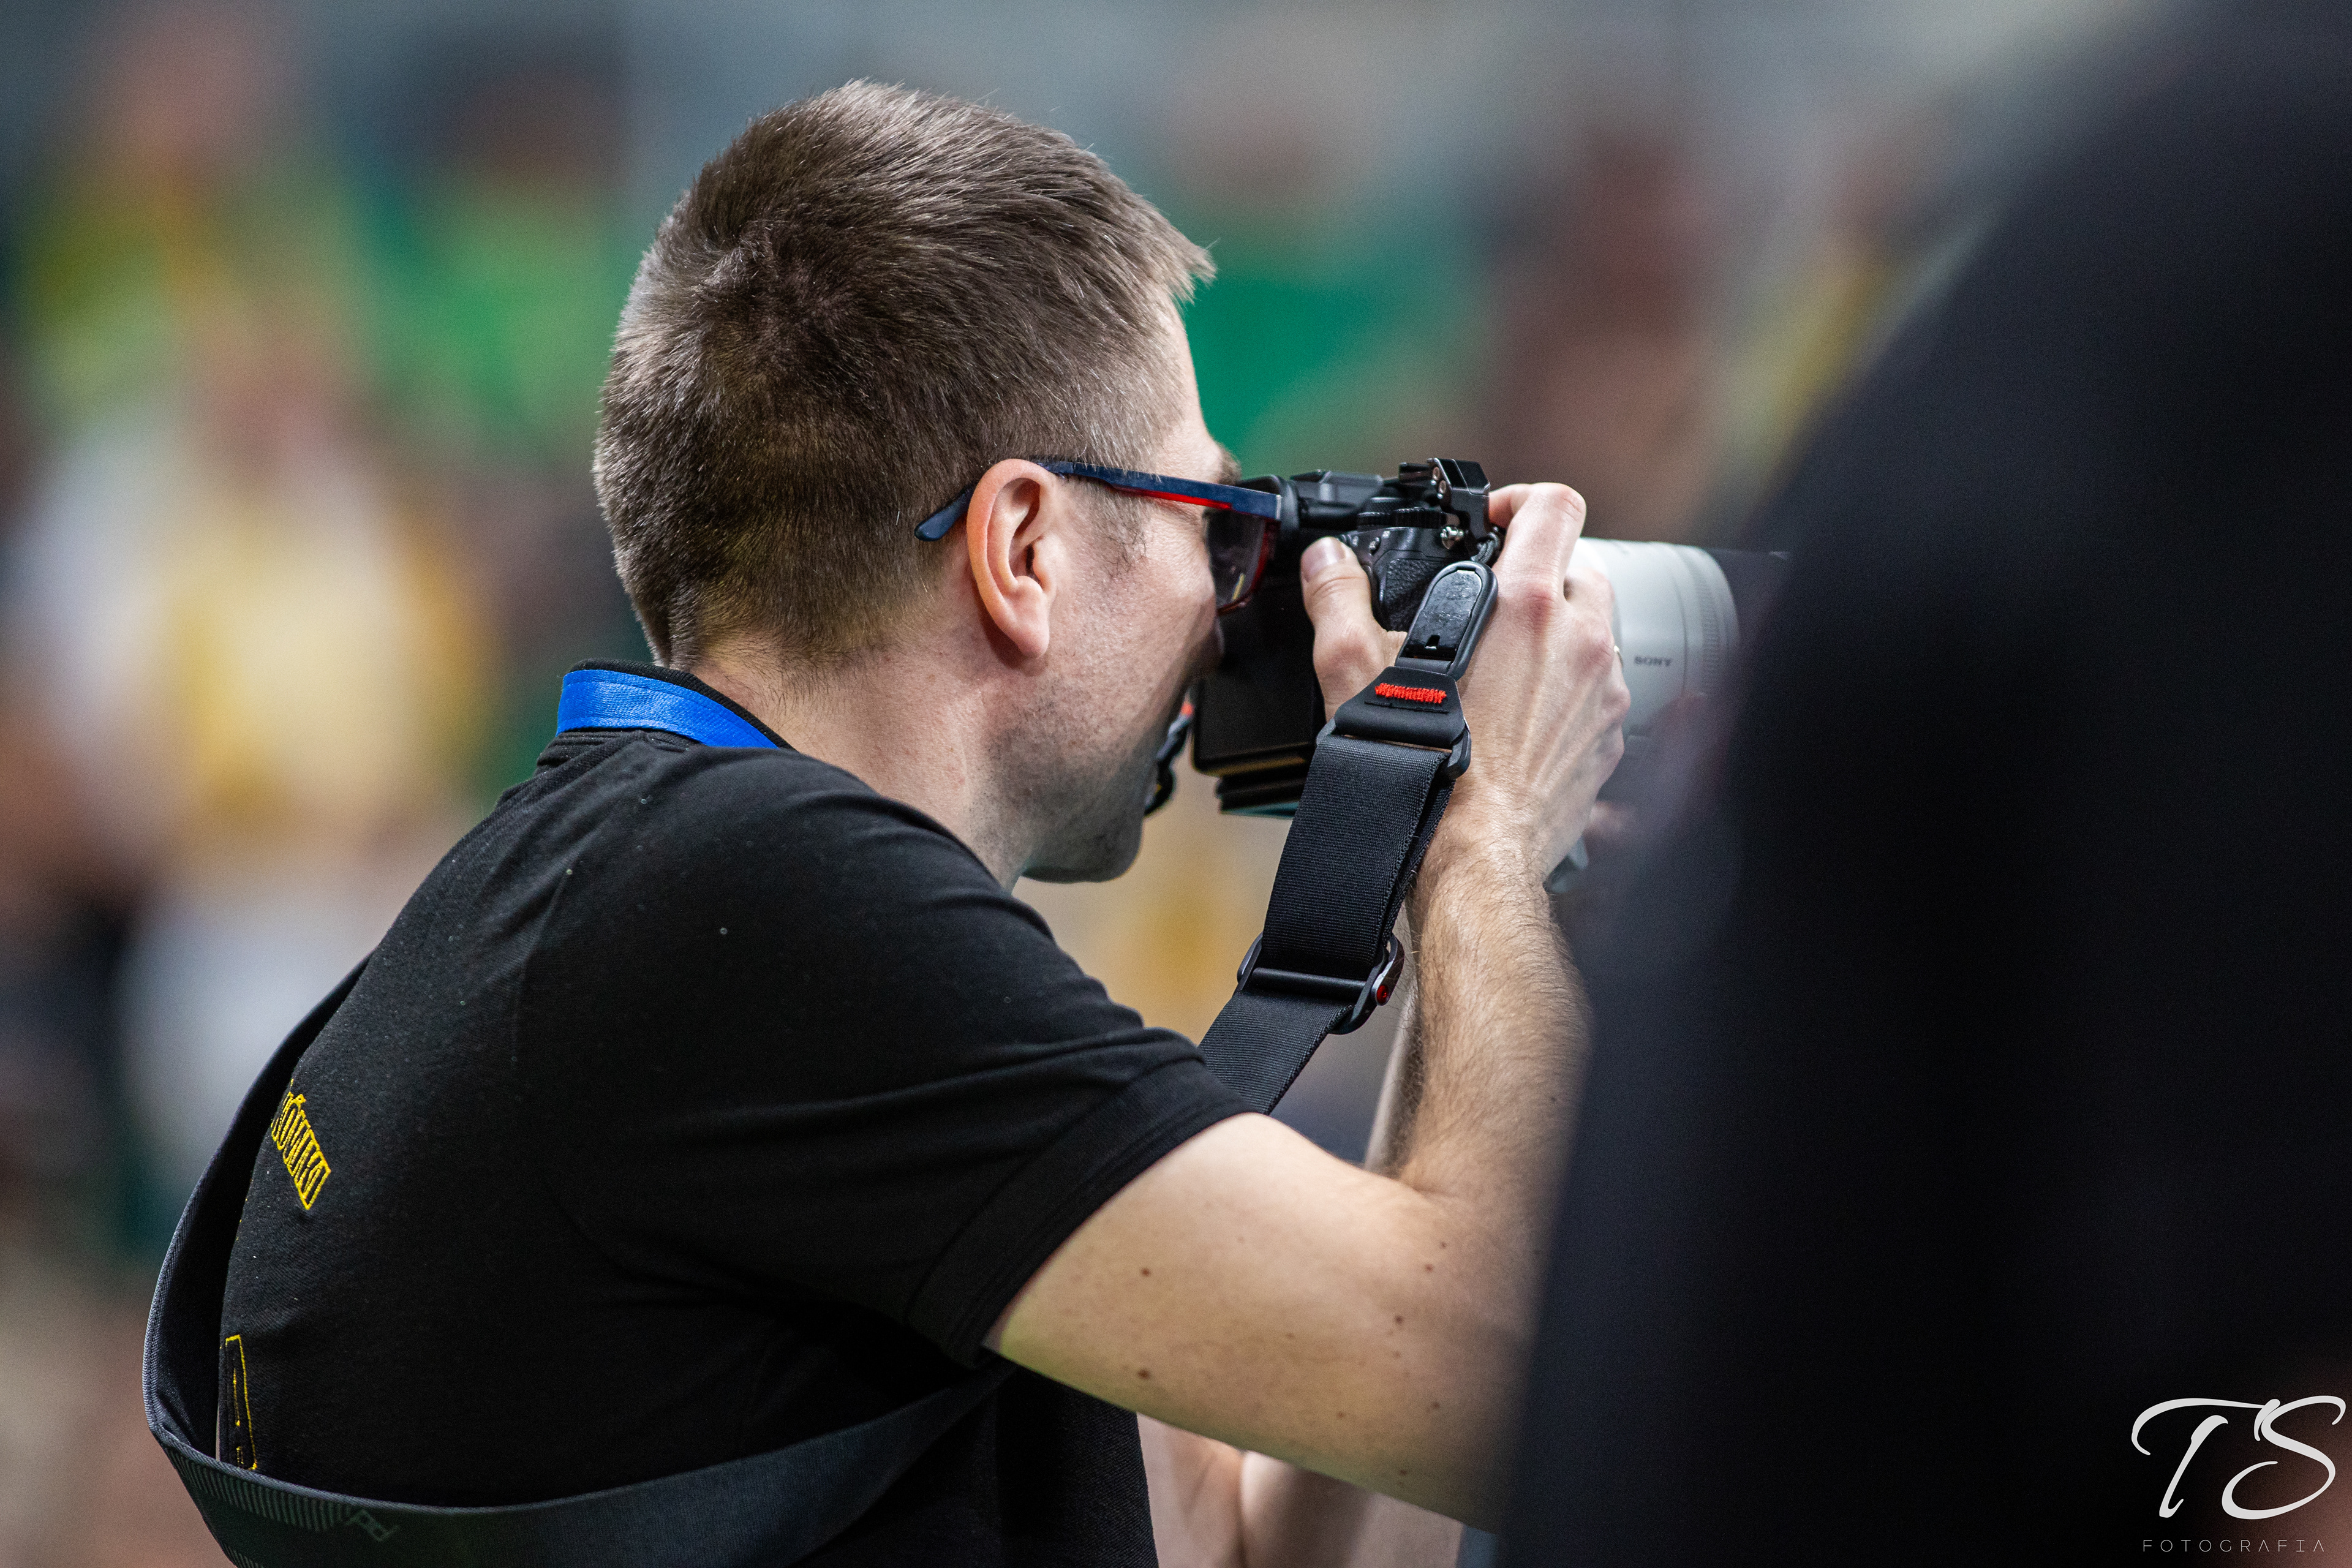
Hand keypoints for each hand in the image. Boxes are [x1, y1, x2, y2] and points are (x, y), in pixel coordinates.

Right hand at [1300, 485, 1629, 878]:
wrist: (1472, 860)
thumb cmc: (1423, 771)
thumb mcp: (1356, 674)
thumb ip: (1338, 602)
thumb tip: (1327, 563)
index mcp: (1527, 606)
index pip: (1556, 505)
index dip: (1520, 500)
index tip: (1491, 524)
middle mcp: (1579, 640)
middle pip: (1579, 566)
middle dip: (1537, 573)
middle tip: (1488, 600)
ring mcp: (1603, 691)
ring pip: (1592, 631)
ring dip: (1555, 633)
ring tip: (1500, 663)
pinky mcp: (1608, 739)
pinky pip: (1597, 691)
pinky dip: (1567, 690)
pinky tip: (1519, 717)